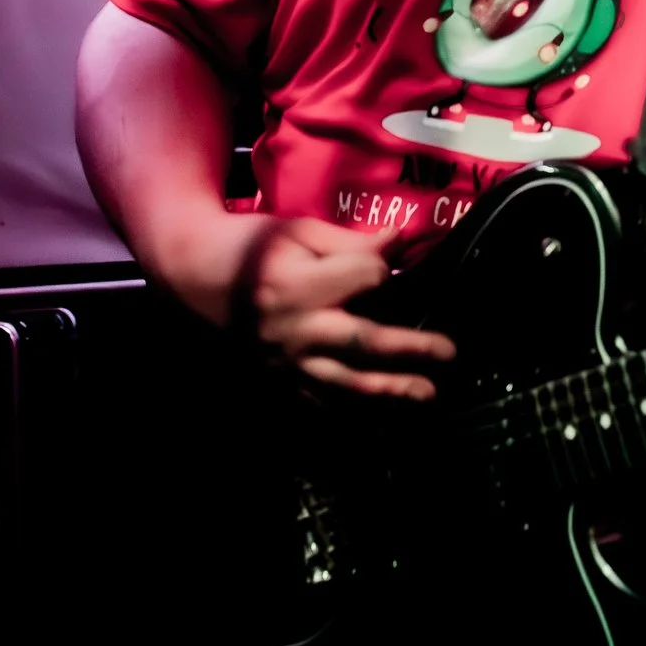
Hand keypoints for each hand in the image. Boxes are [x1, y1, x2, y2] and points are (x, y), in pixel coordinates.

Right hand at [231, 216, 456, 398]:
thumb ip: (350, 242)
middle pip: (362, 340)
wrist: (195, 275)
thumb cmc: (252, 245)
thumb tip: (402, 241)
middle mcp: (290, 328)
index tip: (384, 264)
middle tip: (449, 352)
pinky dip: (352, 409)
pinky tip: (381, 414)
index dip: (382, 269)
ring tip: (427, 392)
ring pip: (345, 381)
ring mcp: (282, 361)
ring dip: (390, 388)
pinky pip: (319, 401)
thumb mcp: (298, 231)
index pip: (364, 279)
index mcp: (295, 283)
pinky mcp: (275, 380)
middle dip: (410, 347)